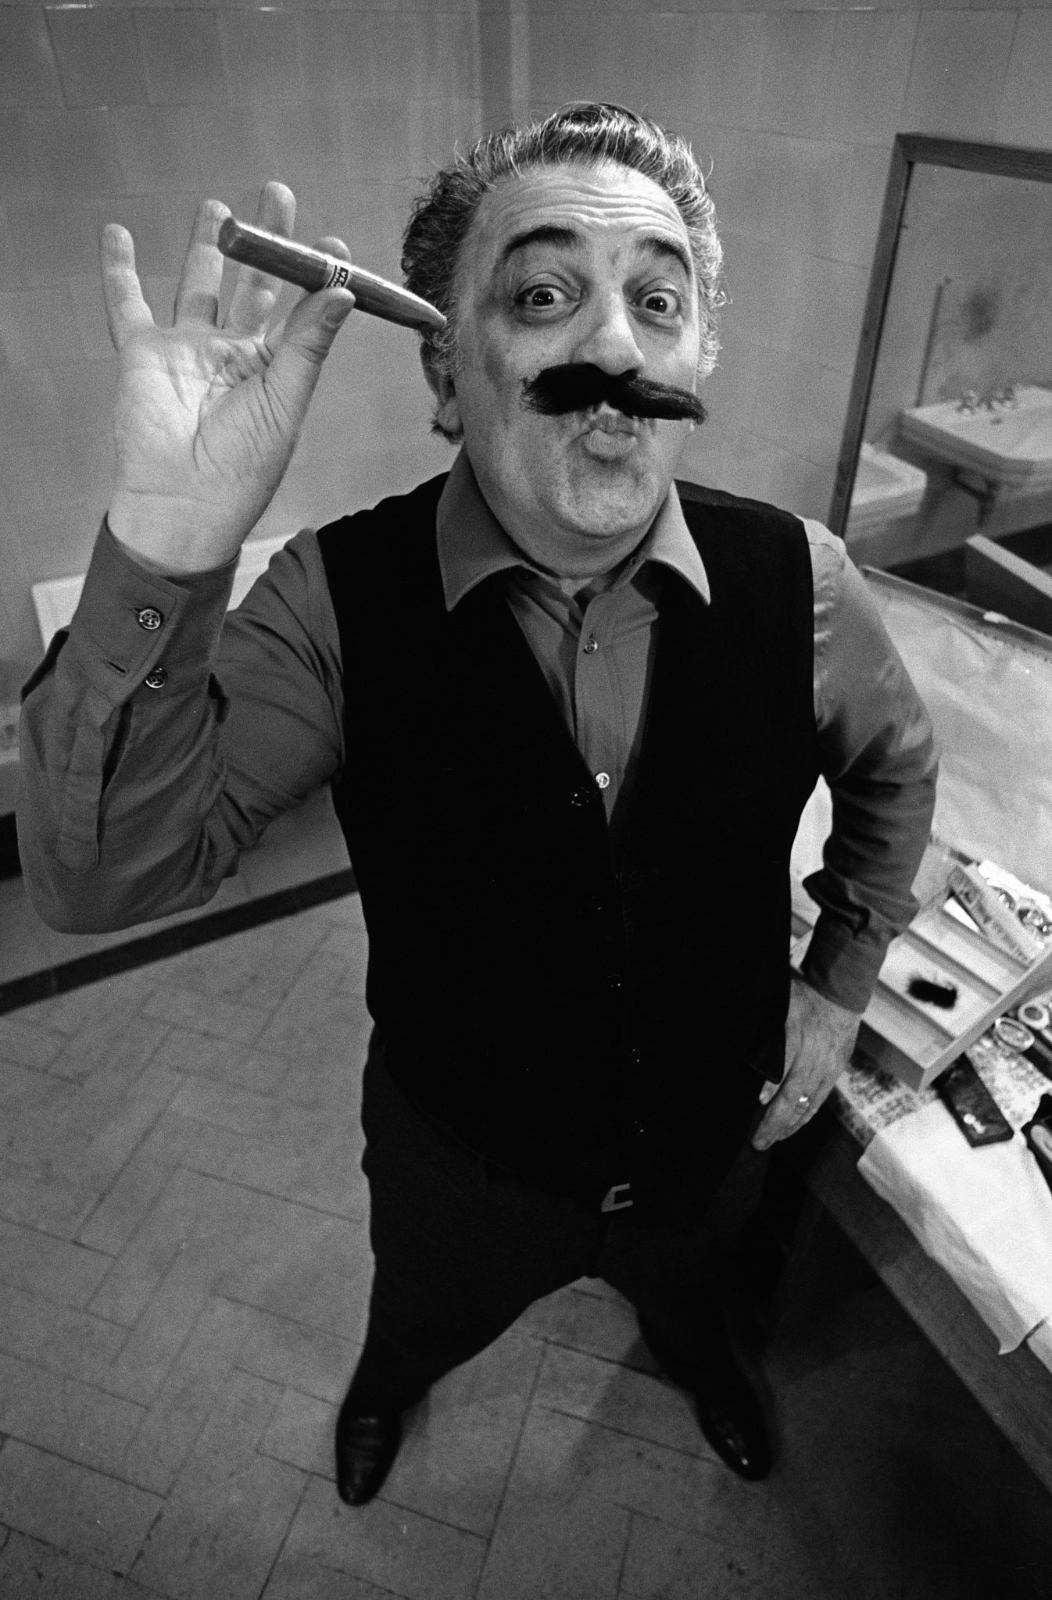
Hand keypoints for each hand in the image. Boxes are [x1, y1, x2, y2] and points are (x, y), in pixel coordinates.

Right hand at [102, 182, 356, 573]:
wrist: (185, 502)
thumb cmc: (243, 467)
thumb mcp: (286, 400)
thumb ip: (309, 342)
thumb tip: (345, 292)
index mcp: (275, 369)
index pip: (301, 311)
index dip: (316, 277)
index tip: (333, 242)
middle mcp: (234, 355)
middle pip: (252, 286)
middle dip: (265, 242)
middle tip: (276, 194)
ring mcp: (188, 351)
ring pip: (198, 286)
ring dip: (207, 247)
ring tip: (220, 209)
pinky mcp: (144, 353)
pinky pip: (127, 304)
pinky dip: (118, 270)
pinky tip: (117, 235)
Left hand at [751, 974, 858, 1149]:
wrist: (840, 994)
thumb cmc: (802, 997)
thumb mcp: (778, 1005)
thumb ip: (763, 1029)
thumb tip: (742, 1048)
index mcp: (796, 1037)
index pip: (782, 1068)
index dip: (770, 1087)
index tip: (757, 1103)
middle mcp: (813, 1058)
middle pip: (793, 1096)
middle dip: (775, 1122)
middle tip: (758, 1142)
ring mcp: (826, 1068)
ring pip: (807, 1104)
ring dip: (789, 1125)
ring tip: (772, 1140)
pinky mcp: (834, 1072)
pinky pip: (818, 1100)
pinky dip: (805, 1116)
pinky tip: (793, 1126)